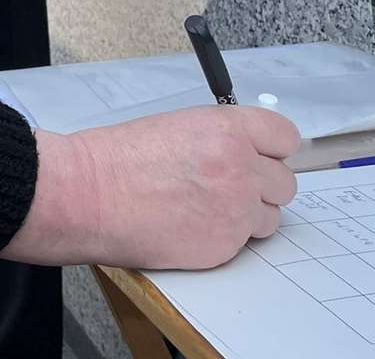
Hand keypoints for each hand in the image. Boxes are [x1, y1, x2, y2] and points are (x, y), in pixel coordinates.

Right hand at [0, 106, 299, 269]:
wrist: (89, 195)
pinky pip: (244, 244)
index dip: (272, 149)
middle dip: (262, 186)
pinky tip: (192, 227)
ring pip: (270, 217)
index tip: (262, 156)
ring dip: (248, 216)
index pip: (285, 137)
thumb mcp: (179, 126)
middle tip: (229, 187)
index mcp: (229, 129)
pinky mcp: (224, 247)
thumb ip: (221, 138)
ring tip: (208, 210)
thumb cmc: (120, 158)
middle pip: (285, 182)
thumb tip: (247, 152)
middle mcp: (241, 168)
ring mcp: (235, 211)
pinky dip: (225, 238)